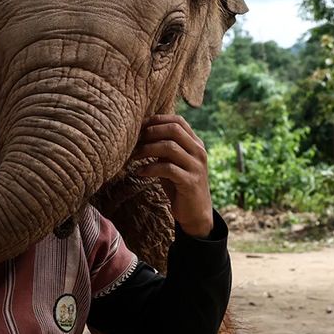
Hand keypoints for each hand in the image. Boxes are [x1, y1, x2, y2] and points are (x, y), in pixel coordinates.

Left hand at [133, 115, 214, 236]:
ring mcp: (196, 167)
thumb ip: (165, 148)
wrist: (196, 213)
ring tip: (134, 156)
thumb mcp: (174, 162)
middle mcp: (198, 152)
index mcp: (196, 144)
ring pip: (169, 147)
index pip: (178, 121)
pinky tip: (139, 172)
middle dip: (151, 132)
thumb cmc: (180, 185)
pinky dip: (150, 168)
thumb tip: (142, 133)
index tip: (140, 126)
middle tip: (135, 140)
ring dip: (147, 150)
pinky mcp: (190, 182)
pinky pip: (167, 169)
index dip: (157, 120)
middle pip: (174, 130)